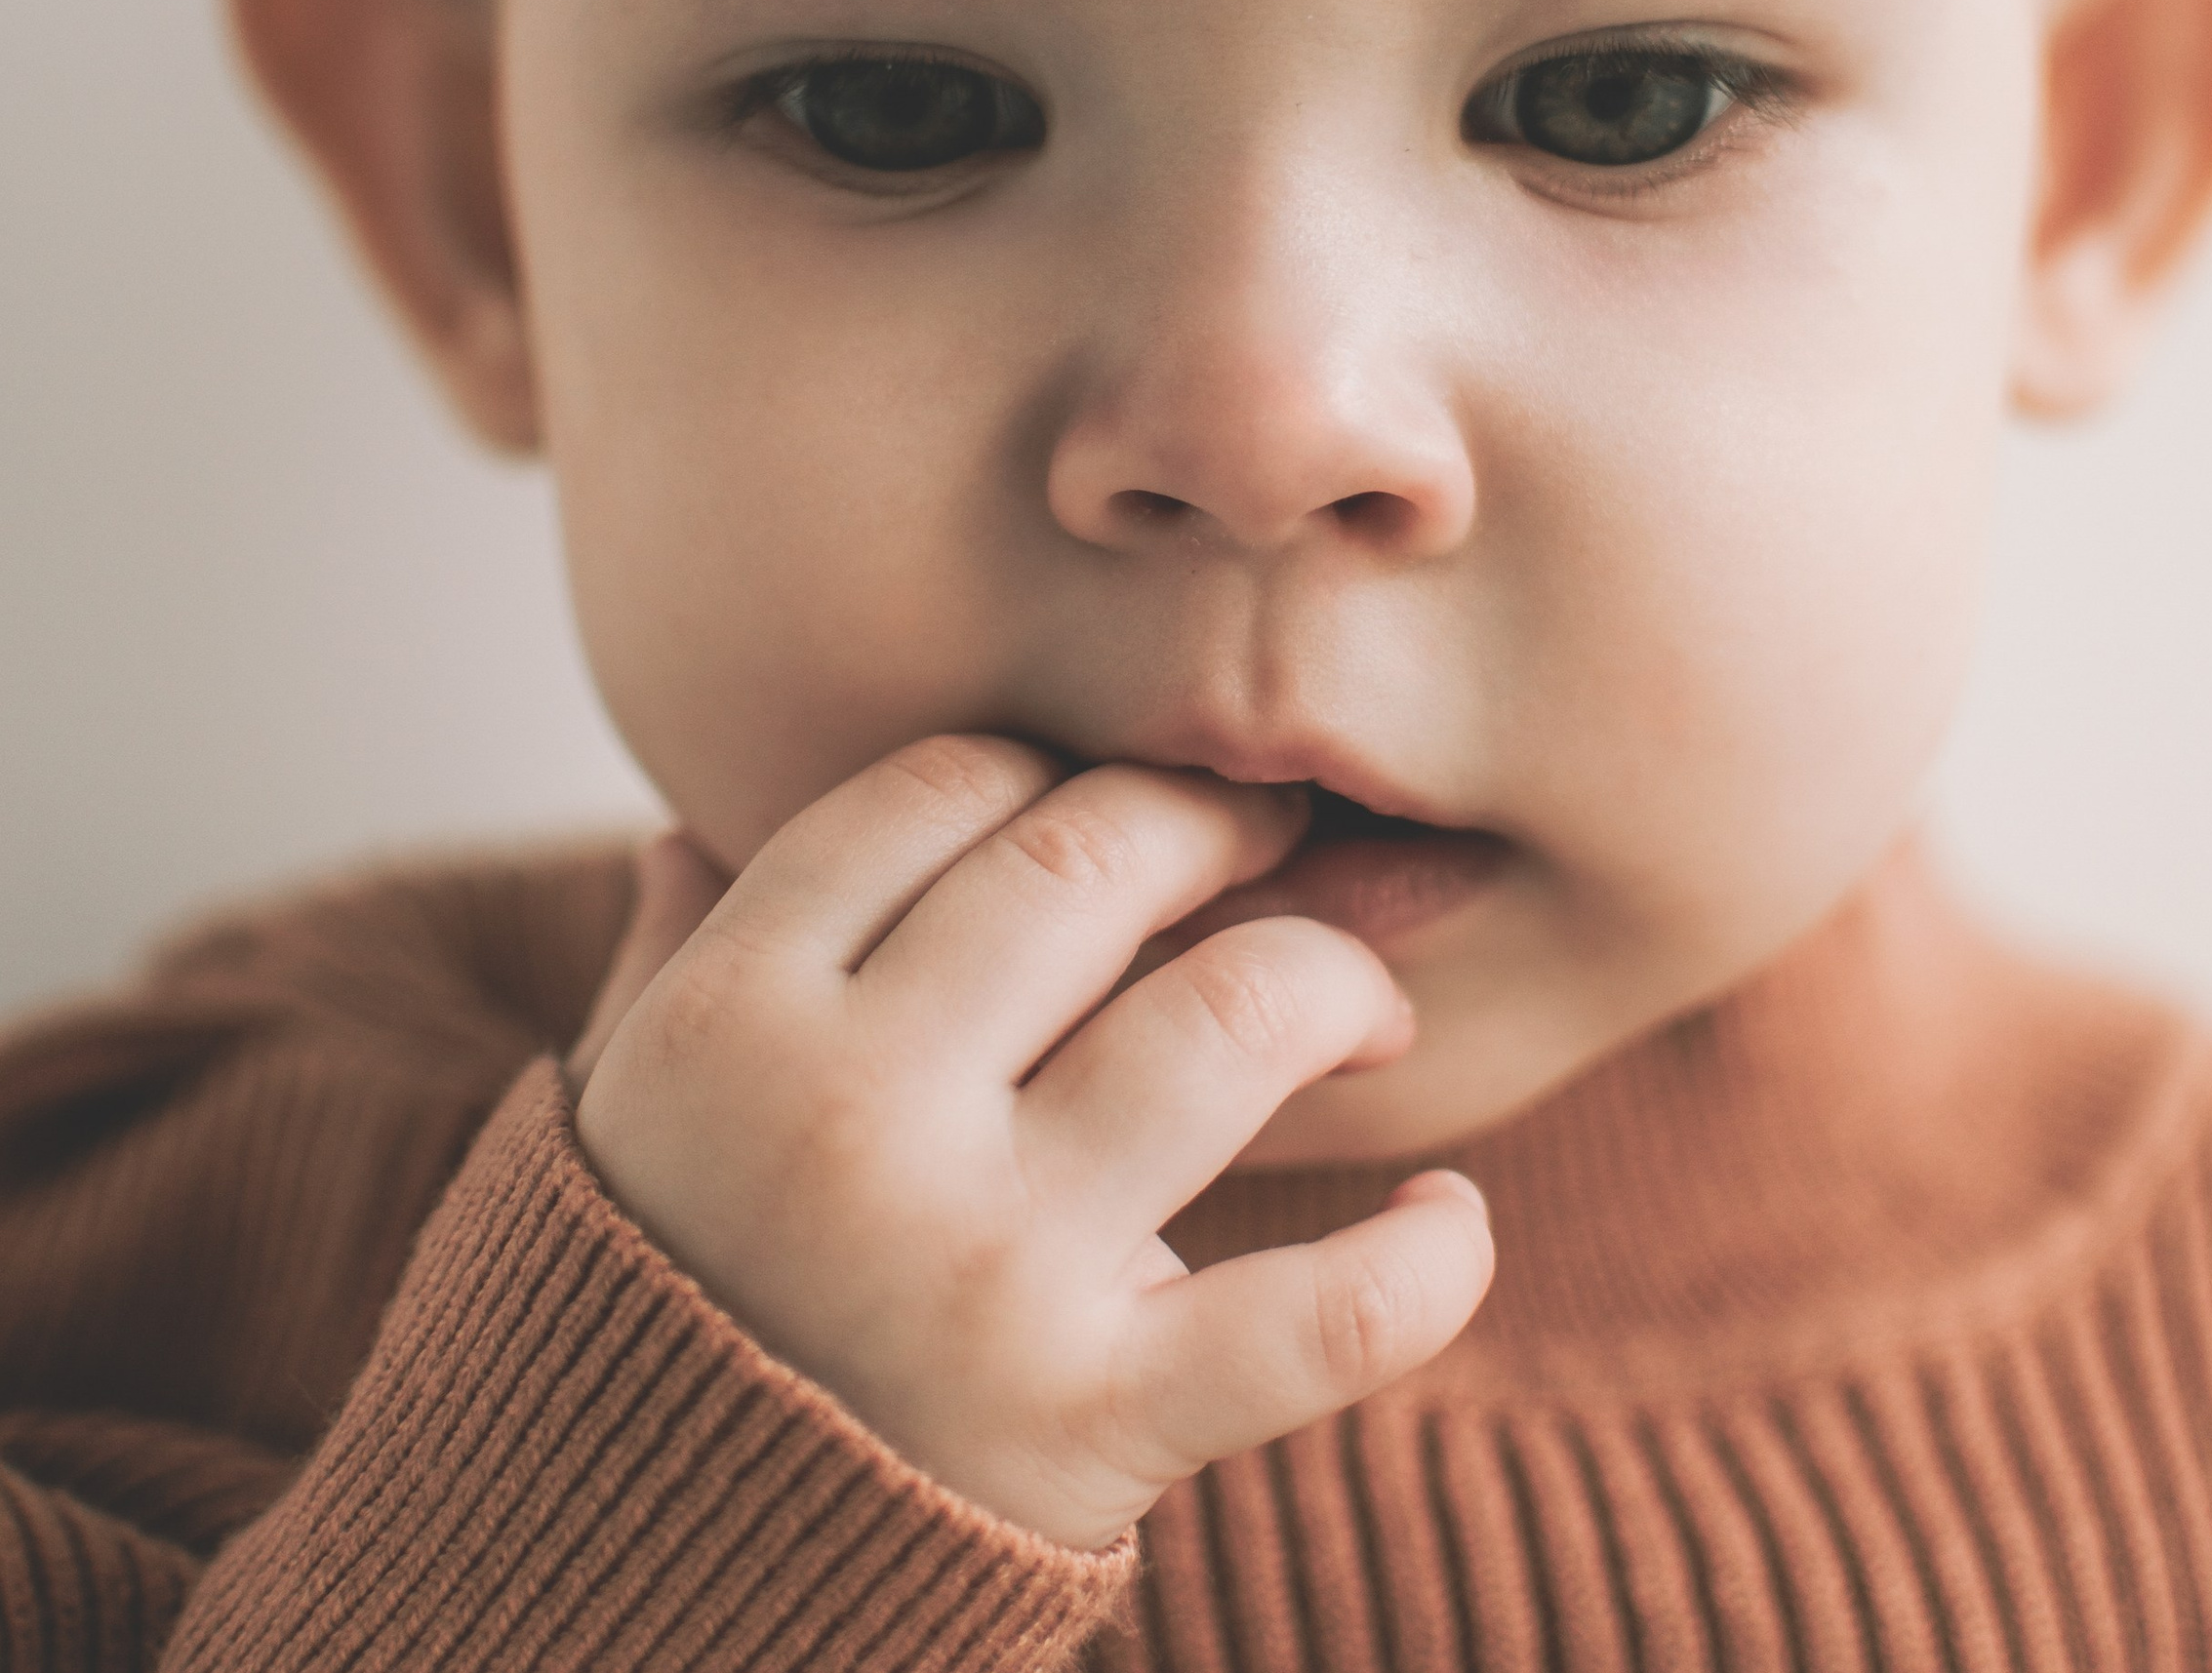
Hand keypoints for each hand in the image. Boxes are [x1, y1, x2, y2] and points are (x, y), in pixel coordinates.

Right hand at [567, 739, 1495, 1549]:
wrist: (620, 1595)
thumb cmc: (647, 1314)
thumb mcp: (618, 1119)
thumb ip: (664, 960)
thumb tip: (688, 824)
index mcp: (729, 1018)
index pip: (938, 793)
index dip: (1053, 766)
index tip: (1111, 799)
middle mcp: (847, 1118)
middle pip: (1090, 867)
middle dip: (1211, 824)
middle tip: (1273, 841)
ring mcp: (976, 1269)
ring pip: (1225, 1022)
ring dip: (1331, 979)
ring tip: (1362, 1010)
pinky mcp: (1086, 1421)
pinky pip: (1315, 1319)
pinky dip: (1423, 1267)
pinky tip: (1449, 1218)